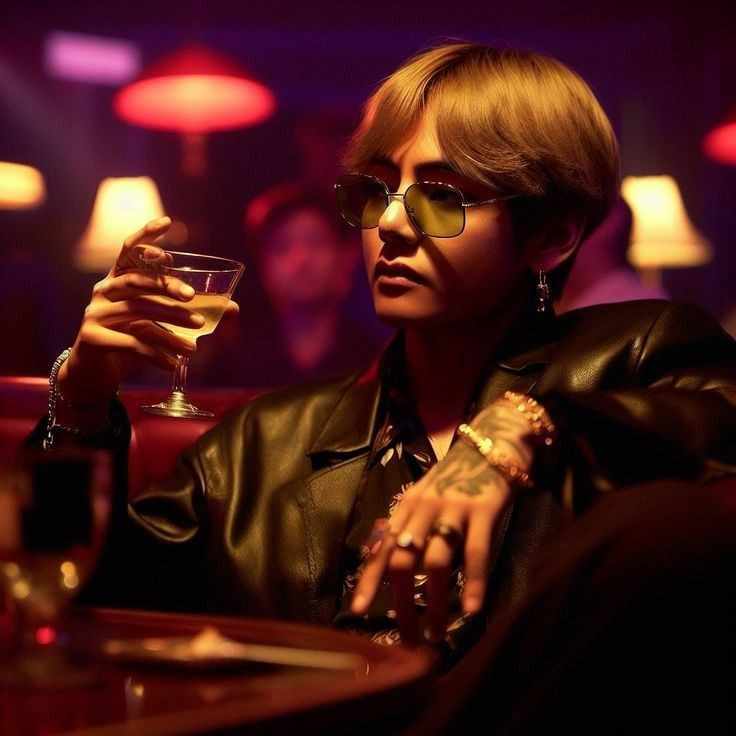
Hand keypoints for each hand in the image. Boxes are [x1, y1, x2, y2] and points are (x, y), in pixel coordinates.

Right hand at [59, 217, 238, 406]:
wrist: (94, 373)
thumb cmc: (131, 340)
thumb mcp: (158, 322)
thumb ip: (189, 312)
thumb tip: (234, 307)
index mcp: (118, 279)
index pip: (129, 250)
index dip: (146, 234)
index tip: (168, 222)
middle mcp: (103, 291)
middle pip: (138, 281)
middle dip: (166, 286)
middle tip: (192, 297)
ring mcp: (94, 313)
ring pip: (139, 315)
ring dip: (170, 330)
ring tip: (194, 346)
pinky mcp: (92, 338)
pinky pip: (132, 343)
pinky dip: (157, 354)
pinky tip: (175, 364)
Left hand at [350, 398, 534, 645]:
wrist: (490, 446)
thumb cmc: (455, 479)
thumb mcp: (425, 499)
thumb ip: (410, 527)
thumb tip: (395, 570)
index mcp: (406, 507)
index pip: (381, 547)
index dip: (368, 579)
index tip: (357, 610)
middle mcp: (423, 508)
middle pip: (403, 560)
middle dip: (402, 601)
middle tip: (407, 635)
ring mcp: (453, 509)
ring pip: (435, 562)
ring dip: (434, 601)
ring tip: (436, 632)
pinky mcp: (483, 510)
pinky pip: (475, 552)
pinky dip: (473, 583)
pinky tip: (473, 609)